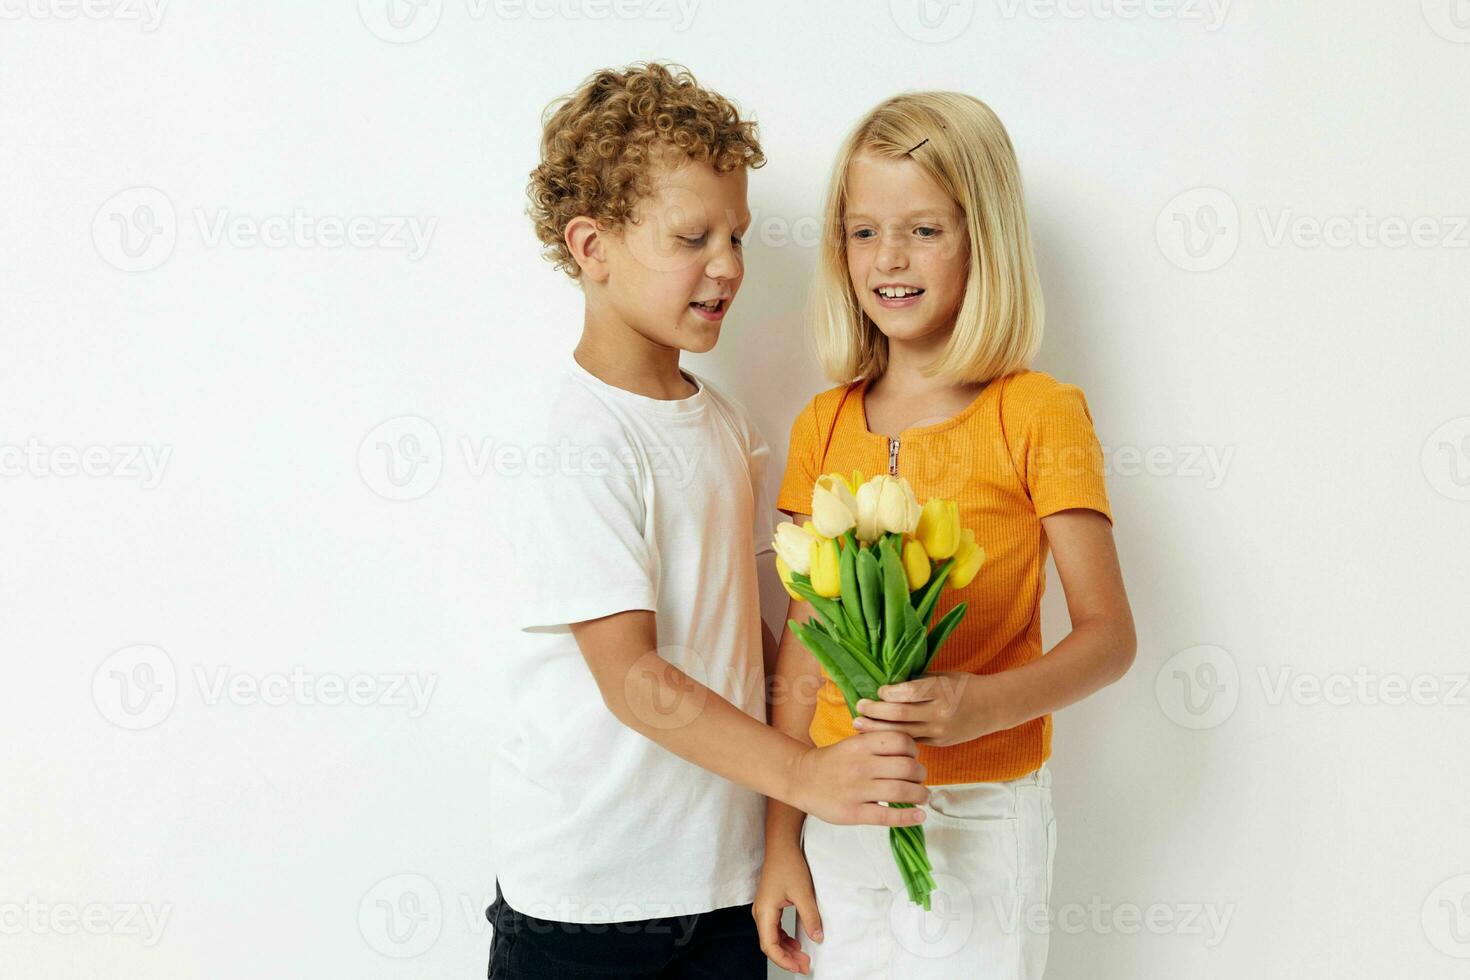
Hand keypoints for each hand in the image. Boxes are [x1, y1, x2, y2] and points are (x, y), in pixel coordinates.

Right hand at [752, 842, 821, 974]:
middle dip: (787, 958)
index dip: (784, 960)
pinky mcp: (769, 906)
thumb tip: (817, 938)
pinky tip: (796, 943)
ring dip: (786, 950)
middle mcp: (760, 913)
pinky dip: (784, 939)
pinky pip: (774, 929)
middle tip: (805, 965)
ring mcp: (763, 909)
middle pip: (769, 944)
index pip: (770, 945)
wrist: (782, 846)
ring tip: (802, 957)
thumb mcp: (803, 893)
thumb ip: (810, 917)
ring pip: (772, 938)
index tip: (799, 966)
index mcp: (764, 912)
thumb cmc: (788, 865)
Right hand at [788, 731, 928, 825]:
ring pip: (901, 791)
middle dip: (920, 774)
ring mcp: (856, 790)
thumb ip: (877, 743)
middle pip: (906, 767)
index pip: (900, 741)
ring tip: (923, 797)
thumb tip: (912, 750)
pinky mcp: (853, 813)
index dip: (914, 749)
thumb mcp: (852, 743)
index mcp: (860, 745)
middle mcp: (860, 765)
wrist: (801, 779)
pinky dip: (908, 817)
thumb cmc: (832, 761)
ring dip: (920, 795)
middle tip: (920, 779)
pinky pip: (887, 816)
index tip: (914, 757)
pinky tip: (919, 816)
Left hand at [852, 672, 998, 746]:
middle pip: (901, 715)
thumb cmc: (964, 686)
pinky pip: (911, 742)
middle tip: (859, 707)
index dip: (889, 693)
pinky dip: (892, 739)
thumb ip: (918, 681)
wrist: (994, 707)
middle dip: (875, 712)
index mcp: (941, 691)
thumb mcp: (943, 676)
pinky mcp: (939, 743)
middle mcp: (940, 714)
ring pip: (902, 733)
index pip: (909, 694)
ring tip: (858, 724)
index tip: (878, 690)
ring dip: (877, 729)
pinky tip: (877, 735)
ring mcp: (940, 732)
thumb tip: (886, 684)